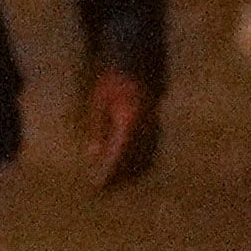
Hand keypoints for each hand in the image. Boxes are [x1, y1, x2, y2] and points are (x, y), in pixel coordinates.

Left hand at [84, 69, 165, 191]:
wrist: (136, 60)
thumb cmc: (112, 78)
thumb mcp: (98, 102)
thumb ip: (97, 129)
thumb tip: (93, 156)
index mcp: (129, 121)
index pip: (119, 156)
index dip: (109, 174)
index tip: (98, 187)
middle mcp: (146, 127)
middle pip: (136, 162)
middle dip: (121, 178)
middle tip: (105, 190)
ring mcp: (155, 126)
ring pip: (147, 158)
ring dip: (132, 172)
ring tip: (114, 183)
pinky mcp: (157, 124)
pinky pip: (151, 149)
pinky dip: (139, 162)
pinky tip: (128, 167)